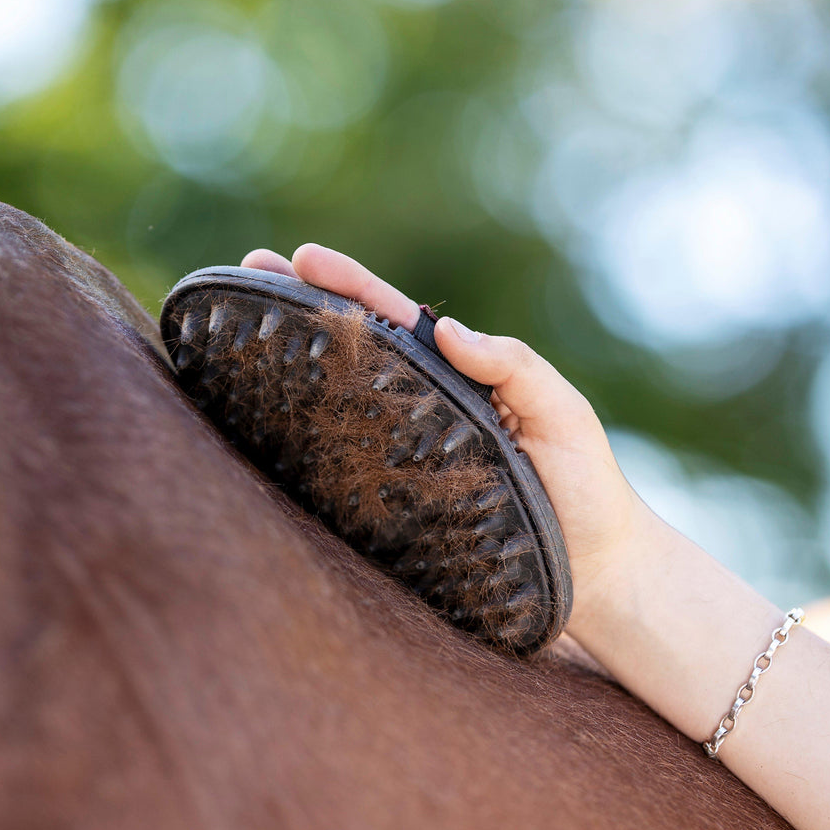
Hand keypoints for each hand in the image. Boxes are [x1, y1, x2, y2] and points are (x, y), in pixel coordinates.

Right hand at [240, 243, 649, 626]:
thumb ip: (514, 366)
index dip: (349, 285)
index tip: (301, 258)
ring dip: (290, 365)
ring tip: (235, 329)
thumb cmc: (586, 486)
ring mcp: (403, 454)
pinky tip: (262, 423)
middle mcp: (421, 408)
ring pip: (338, 400)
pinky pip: (344, 463)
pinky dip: (304, 439)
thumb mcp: (562, 411)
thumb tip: (447, 329)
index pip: (396, 318)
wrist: (594, 572)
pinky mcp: (396, 503)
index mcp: (457, 376)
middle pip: (353, 348)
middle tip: (245, 274)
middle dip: (299, 306)